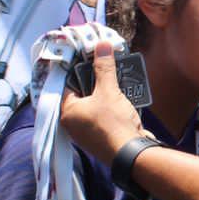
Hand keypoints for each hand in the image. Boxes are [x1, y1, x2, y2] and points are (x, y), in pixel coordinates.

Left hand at [58, 41, 147, 161]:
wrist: (131, 154)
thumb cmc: (114, 123)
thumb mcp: (109, 90)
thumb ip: (104, 68)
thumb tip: (101, 45)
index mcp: (68, 112)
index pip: (69, 85)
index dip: (81, 71)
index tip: (92, 61)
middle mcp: (73, 125)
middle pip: (82, 97)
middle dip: (97, 84)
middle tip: (108, 72)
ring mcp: (86, 135)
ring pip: (94, 108)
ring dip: (106, 97)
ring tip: (118, 86)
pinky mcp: (100, 141)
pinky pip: (102, 120)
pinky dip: (111, 111)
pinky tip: (123, 104)